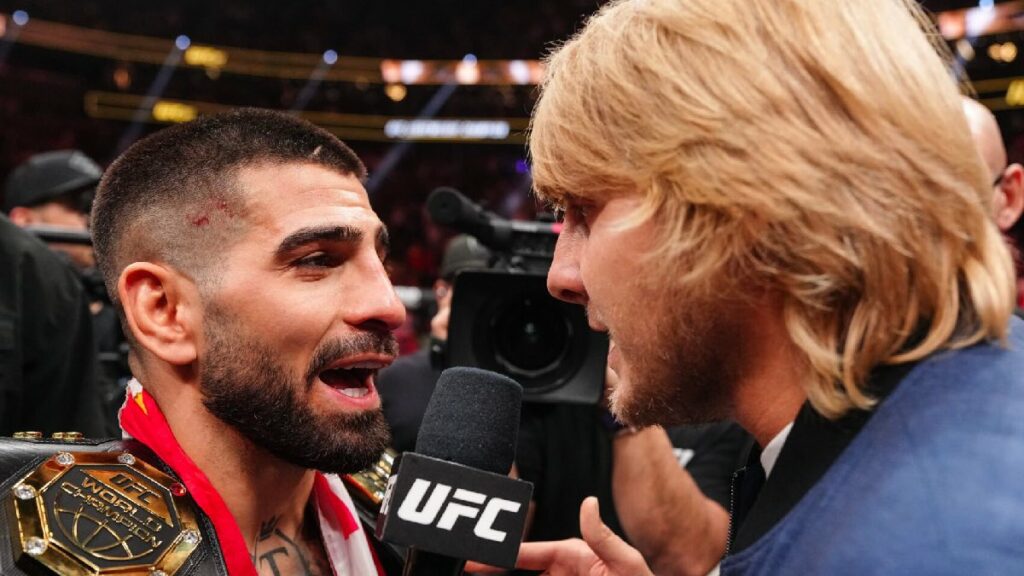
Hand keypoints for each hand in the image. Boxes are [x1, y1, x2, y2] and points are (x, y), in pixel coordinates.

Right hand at [468, 497, 653, 575]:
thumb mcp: (627, 564)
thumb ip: (604, 537)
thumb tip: (588, 502)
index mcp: (572, 556)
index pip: (529, 553)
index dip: (501, 554)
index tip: (477, 559)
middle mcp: (561, 572)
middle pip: (518, 571)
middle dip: (492, 570)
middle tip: (465, 570)